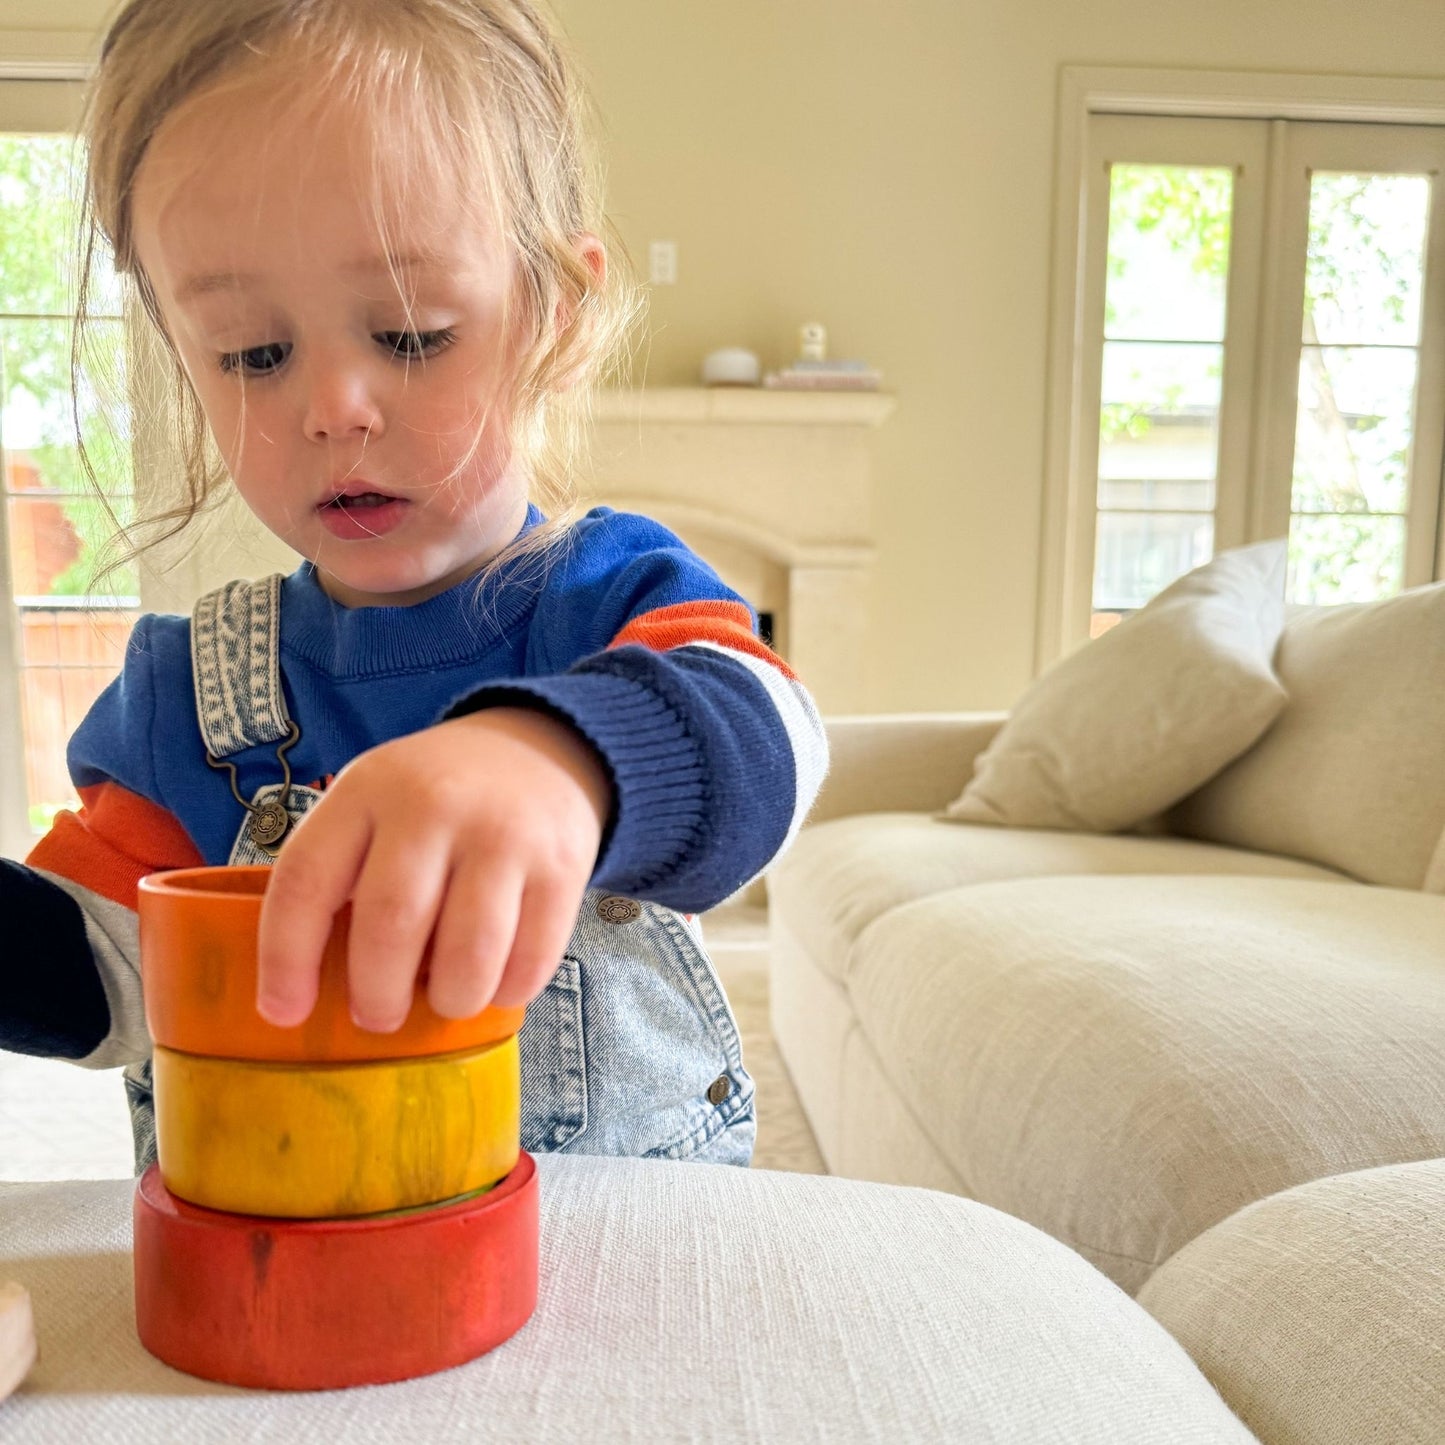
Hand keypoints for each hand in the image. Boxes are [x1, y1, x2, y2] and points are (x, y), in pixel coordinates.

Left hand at [255, 708, 611, 1031]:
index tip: (285, 1013)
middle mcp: (435, 805)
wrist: (540, 751)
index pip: (308, 880)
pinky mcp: (562, 868)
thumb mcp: (374, 803)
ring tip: (443, 1002)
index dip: (286, 959)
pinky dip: (506, 992)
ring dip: (449, 1002)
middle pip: (391, 924)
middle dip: (377, 995)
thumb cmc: (439, 798)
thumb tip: (310, 987)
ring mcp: (504, 835)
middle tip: (379, 1016)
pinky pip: (530, 961)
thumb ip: (341, 872)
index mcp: (369, 789)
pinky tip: (494, 981)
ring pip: (467, 955)